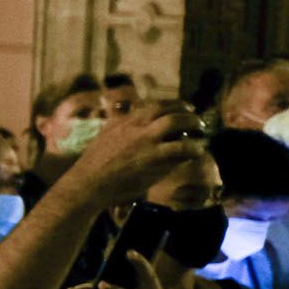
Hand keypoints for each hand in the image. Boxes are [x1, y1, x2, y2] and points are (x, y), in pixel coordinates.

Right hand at [58, 104, 207, 207]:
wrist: (88, 184)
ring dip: (193, 126)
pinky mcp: (155, 159)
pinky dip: (193, 148)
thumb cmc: (94, 165)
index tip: (183, 110)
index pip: (156, 105)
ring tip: (200, 135)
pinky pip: (183, 148)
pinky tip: (196, 153)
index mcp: (126, 120)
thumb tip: (126, 117)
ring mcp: (147, 141)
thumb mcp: (105, 136)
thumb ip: (119, 125)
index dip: (174, 105)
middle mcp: (137, 126)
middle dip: (188, 113)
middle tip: (196, 121)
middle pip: (170, 109)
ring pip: (178, 123)